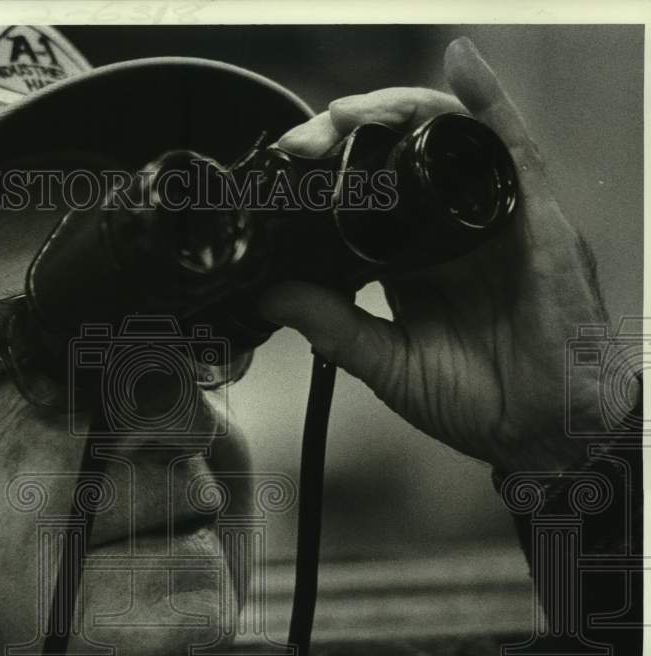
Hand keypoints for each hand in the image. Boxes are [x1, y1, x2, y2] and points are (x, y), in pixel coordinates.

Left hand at [261, 37, 621, 473]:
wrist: (542, 432)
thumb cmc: (479, 401)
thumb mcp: (386, 362)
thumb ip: (333, 325)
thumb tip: (271, 294)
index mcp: (417, 259)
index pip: (367, 194)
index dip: (327, 172)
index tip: (285, 166)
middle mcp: (454, 230)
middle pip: (402, 155)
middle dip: (348, 135)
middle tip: (303, 139)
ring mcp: (494, 220)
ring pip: (449, 140)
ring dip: (398, 112)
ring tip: (348, 112)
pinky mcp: (536, 221)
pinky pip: (514, 151)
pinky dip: (489, 104)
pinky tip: (461, 64)